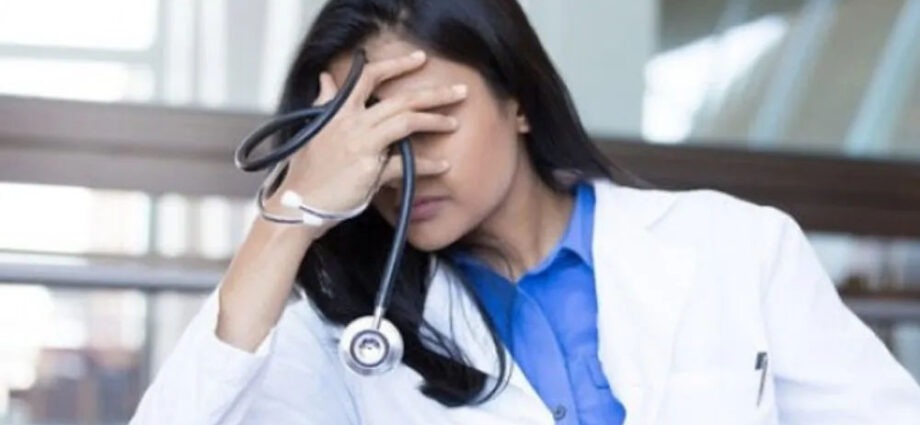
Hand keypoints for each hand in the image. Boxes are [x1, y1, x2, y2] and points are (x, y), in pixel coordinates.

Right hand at [267, 50, 466, 233]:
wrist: (297, 204)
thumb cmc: (307, 170)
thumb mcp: (314, 129)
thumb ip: (325, 102)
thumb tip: (325, 78)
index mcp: (338, 112)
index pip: (368, 76)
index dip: (396, 64)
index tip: (420, 58)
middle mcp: (351, 123)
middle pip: (400, 99)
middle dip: (434, 93)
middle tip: (459, 91)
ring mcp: (361, 146)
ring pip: (406, 122)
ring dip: (434, 121)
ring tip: (453, 123)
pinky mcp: (369, 170)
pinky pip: (405, 164)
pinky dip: (427, 165)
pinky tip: (442, 165)